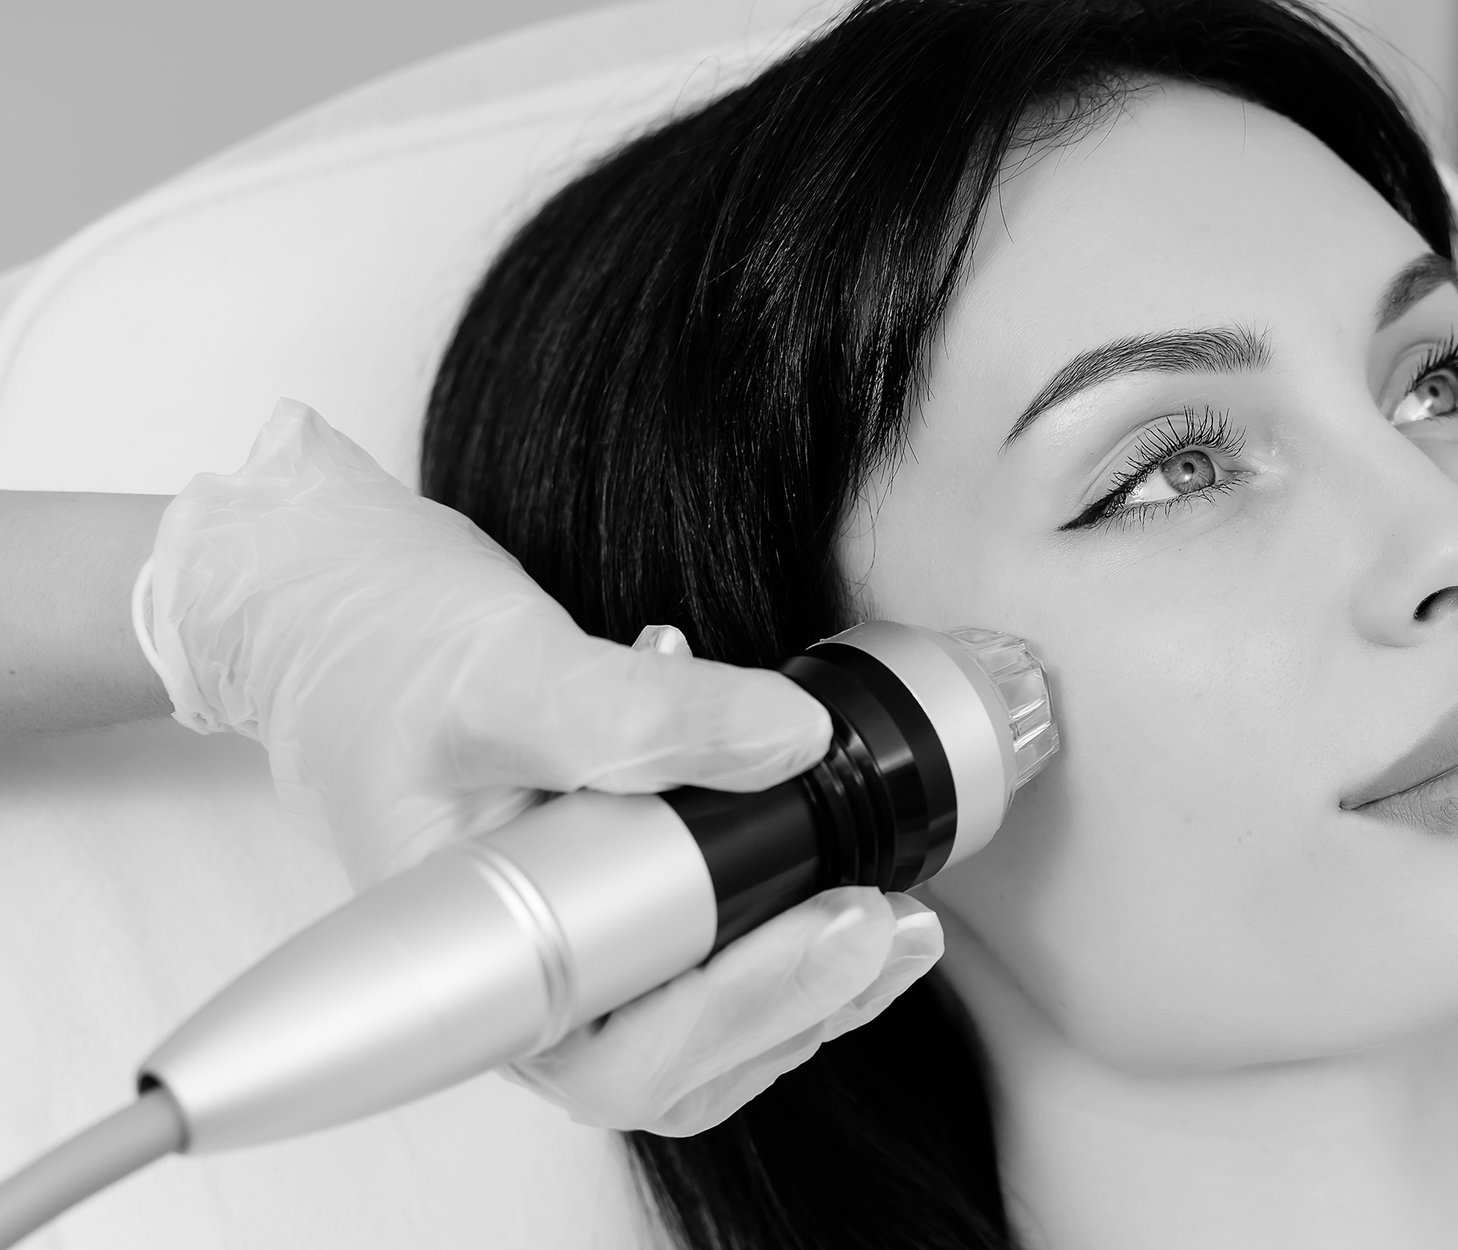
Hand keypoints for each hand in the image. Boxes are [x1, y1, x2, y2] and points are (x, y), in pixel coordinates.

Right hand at [141, 399, 939, 1132]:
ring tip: (899, 920)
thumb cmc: (376, 654)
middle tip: (894, 924)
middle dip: (800, 1002)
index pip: (619, 1051)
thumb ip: (639, 713)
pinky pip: (702, 965)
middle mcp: (522, 986)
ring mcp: (566, 957)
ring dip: (810, 984)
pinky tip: (846, 886)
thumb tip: (789, 737)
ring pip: (702, 1029)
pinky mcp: (608, 913)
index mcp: (473, 968)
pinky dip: (782, 938)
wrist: (327, 611)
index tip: (843, 921)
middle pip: (678, 1064)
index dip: (744, 1003)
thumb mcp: (504, 668)